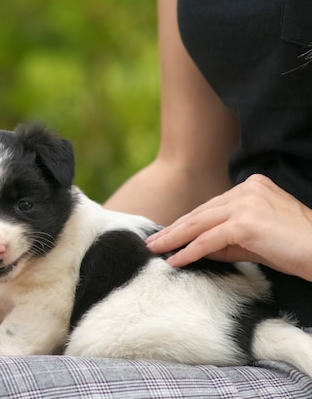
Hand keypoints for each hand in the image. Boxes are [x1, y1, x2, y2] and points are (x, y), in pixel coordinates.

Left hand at [146, 174, 311, 280]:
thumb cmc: (294, 249)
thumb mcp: (254, 239)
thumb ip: (225, 239)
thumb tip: (193, 248)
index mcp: (251, 186)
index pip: (211, 207)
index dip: (186, 222)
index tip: (167, 234)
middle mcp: (247, 189)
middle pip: (201, 212)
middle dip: (174, 229)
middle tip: (153, 242)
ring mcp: (246, 204)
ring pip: (199, 223)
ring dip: (174, 239)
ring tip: (156, 250)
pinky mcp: (246, 223)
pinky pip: (209, 240)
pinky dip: (190, 251)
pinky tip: (176, 261)